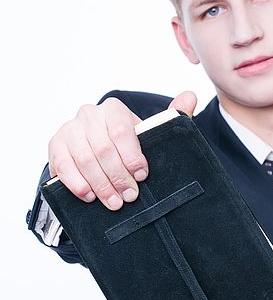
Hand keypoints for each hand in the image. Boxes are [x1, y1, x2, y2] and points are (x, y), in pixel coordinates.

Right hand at [48, 91, 196, 209]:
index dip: (132, 156)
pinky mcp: (55, 146)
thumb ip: (172, 116)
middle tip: (130, 196)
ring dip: (100, 184)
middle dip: (118, 176)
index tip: (142, 176)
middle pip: (103, 149)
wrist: (96, 151)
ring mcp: (69, 129)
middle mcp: (89, 114)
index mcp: (113, 109)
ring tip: (114, 202)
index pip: (122, 131)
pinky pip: (63, 165)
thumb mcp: (150, 133)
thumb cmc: (127, 145)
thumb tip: (190, 96)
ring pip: (85, 159)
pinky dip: (77, 183)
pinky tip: (89, 196)